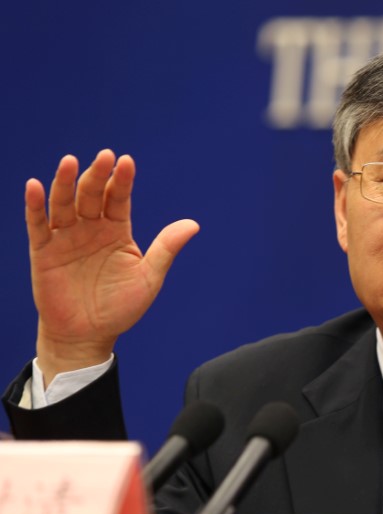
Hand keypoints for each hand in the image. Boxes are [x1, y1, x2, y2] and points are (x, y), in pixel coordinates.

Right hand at [26, 150, 198, 384]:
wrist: (88, 335)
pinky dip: (35, 205)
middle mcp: (91, 229)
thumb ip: (166, 249)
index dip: (122, 181)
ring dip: (66, 182)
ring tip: (71, 162)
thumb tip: (194, 224)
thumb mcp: (148, 277)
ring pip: (64, 203)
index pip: (119, 199)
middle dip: (97, 175)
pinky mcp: (44, 252)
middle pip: (92, 195)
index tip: (127, 161)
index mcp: (117, 231)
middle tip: (104, 156)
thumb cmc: (120, 307)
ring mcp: (66, 238)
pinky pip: (38, 224)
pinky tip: (35, 186)